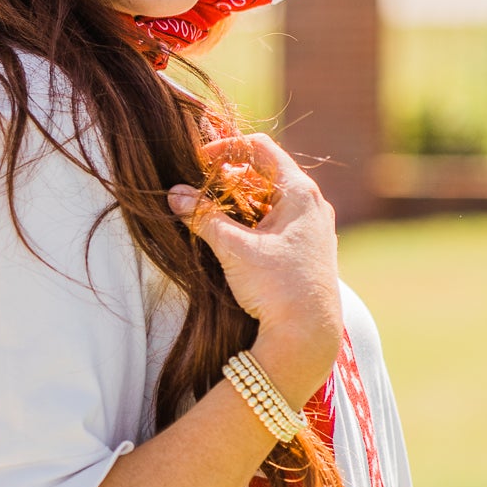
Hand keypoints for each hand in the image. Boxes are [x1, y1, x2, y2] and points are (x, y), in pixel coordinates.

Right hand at [167, 134, 341, 407]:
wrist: (308, 338)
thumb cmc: (278, 289)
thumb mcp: (235, 249)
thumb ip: (203, 217)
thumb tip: (174, 194)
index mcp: (300, 193)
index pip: (260, 149)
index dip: (226, 148)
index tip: (198, 163)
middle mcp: (312, 205)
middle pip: (265, 173)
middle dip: (229, 178)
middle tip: (199, 189)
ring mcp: (313, 229)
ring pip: (270, 200)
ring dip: (239, 202)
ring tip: (212, 215)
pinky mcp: (308, 251)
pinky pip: (278, 222)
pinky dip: (253, 222)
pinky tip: (234, 240)